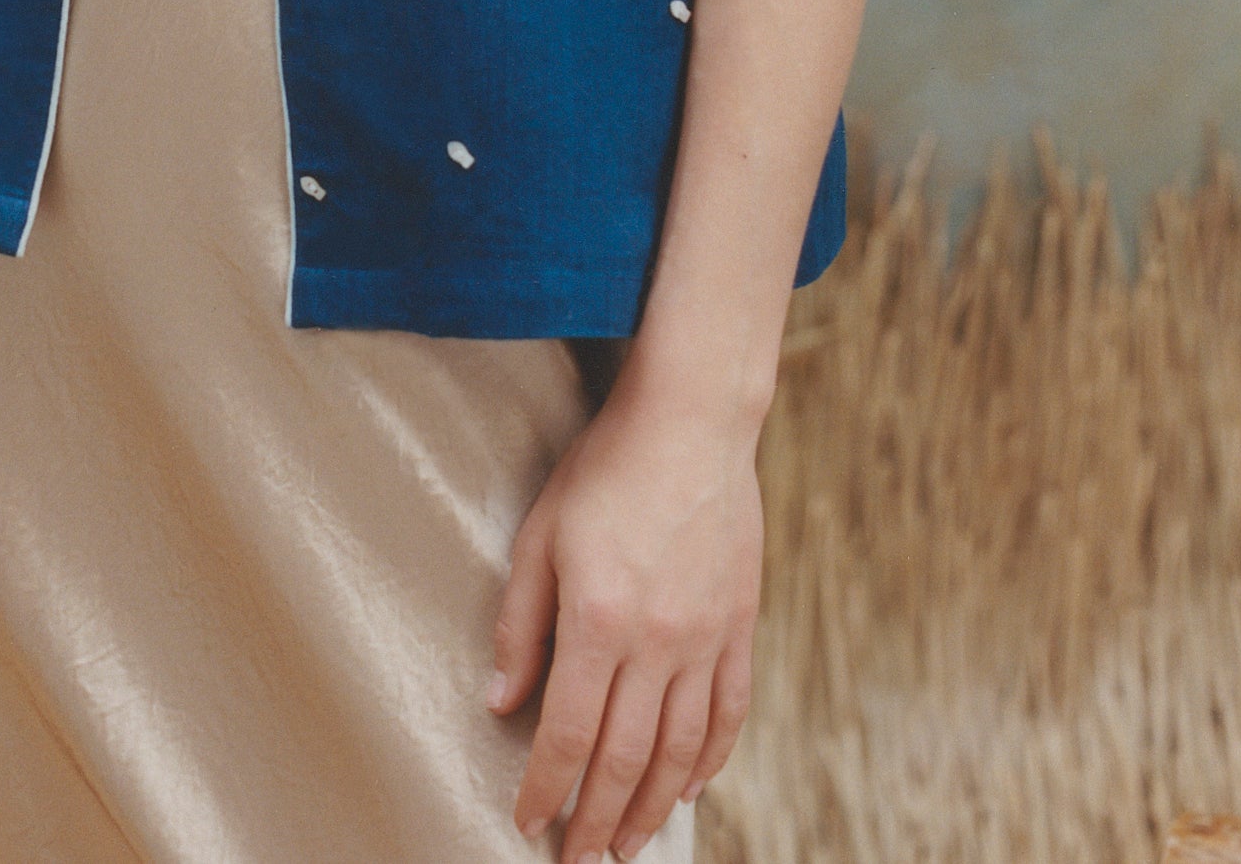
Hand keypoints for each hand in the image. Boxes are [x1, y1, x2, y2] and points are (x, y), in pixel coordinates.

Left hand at [487, 372, 763, 858]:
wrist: (692, 420)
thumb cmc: (605, 468)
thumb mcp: (540, 535)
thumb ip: (521, 625)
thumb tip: (500, 702)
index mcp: (598, 619)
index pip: (567, 733)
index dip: (546, 788)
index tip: (528, 821)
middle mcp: (658, 640)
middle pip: (624, 757)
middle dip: (595, 819)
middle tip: (577, 858)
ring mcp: (707, 636)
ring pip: (681, 750)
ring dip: (651, 807)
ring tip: (627, 844)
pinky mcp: (740, 625)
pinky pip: (729, 712)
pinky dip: (709, 761)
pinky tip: (688, 789)